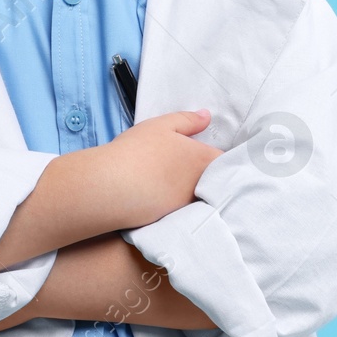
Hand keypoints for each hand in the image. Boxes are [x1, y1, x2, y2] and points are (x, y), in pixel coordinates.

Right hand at [99, 109, 222, 229]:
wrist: (113, 186)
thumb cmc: (138, 150)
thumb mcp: (162, 125)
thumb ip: (188, 120)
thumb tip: (207, 116)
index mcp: (203, 159)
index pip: (224, 160)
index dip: (215, 156)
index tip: (203, 153)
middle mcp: (201, 184)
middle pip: (214, 180)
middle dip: (207, 174)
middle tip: (186, 167)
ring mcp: (188, 204)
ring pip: (198, 196)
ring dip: (191, 190)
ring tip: (172, 181)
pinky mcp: (173, 219)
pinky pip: (183, 211)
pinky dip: (177, 203)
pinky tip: (162, 196)